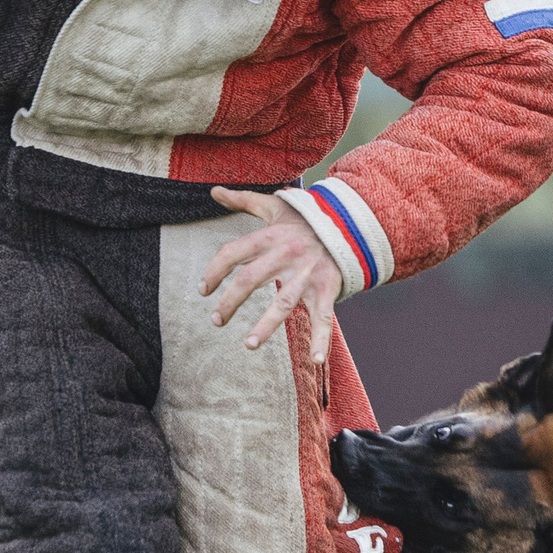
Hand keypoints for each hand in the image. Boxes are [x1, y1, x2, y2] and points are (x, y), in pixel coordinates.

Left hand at [201, 186, 343, 362]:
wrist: (350, 223)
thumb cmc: (307, 219)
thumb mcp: (275, 206)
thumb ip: (243, 200)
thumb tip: (214, 190)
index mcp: (270, 236)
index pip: (233, 253)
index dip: (214, 271)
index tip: (203, 290)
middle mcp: (286, 255)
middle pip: (250, 279)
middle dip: (230, 302)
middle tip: (216, 321)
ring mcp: (307, 274)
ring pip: (283, 302)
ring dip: (266, 326)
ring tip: (248, 345)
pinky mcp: (326, 289)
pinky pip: (324, 317)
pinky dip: (322, 340)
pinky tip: (316, 361)